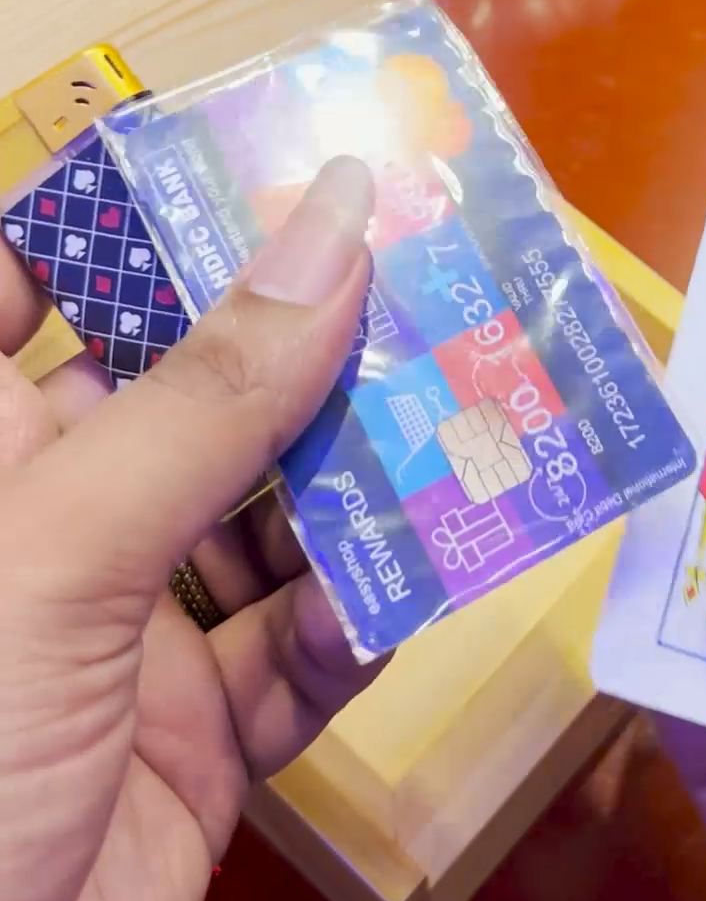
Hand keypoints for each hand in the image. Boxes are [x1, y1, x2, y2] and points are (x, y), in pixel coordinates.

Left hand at [0, 157, 381, 900]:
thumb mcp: (59, 564)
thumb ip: (204, 402)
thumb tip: (332, 226)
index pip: (17, 286)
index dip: (113, 213)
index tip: (240, 152)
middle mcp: (44, 528)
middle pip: (180, 389)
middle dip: (297, 334)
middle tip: (426, 263)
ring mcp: (118, 639)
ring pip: (262, 516)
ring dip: (361, 475)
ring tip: (465, 403)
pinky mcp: (190, 748)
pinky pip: (298, 655)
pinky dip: (364, 620)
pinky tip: (422, 578)